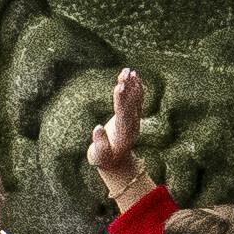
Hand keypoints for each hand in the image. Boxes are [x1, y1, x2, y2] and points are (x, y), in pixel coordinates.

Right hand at [83, 68, 155, 216]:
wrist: (117, 163)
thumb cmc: (104, 160)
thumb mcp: (98, 156)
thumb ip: (99, 143)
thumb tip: (97, 127)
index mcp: (124, 133)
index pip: (123, 113)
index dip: (121, 99)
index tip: (119, 86)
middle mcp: (132, 125)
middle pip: (131, 103)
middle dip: (127, 88)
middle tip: (124, 72)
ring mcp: (134, 120)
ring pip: (135, 100)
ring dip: (132, 85)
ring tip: (128, 70)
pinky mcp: (133, 117)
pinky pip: (136, 100)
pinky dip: (136, 88)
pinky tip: (134, 76)